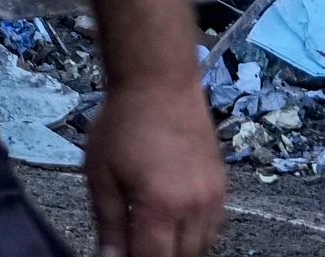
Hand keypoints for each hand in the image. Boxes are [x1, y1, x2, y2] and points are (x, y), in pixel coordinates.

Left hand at [83, 75, 225, 256]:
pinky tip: (172, 224)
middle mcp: (195, 209)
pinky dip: (194, 236)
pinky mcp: (223, 189)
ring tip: (150, 235)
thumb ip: (109, 222)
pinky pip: (214, 229)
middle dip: (157, 256)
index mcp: (160, 207)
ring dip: (177, 250)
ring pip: (202, 247)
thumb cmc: (122, 124)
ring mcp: (214, 200)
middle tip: (133, 244)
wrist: (160, 85)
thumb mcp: (100, 173)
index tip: (120, 256)